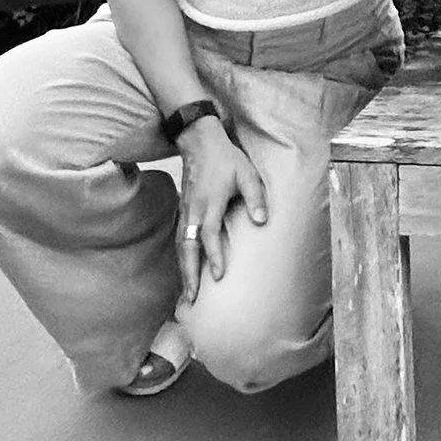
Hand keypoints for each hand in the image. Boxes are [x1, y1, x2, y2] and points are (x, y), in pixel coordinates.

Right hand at [175, 116, 267, 301]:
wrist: (199, 141)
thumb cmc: (226, 158)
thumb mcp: (247, 174)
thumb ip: (255, 198)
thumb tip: (262, 222)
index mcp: (209, 203)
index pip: (209, 235)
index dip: (214, 255)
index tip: (218, 275)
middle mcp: (193, 211)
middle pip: (186, 248)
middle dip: (188, 274)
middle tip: (191, 298)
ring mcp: (185, 211)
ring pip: (180, 246)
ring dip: (183, 270)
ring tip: (187, 293)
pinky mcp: (182, 210)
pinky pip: (178, 239)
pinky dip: (180, 257)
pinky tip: (185, 270)